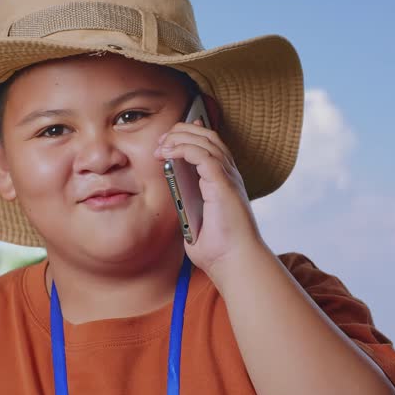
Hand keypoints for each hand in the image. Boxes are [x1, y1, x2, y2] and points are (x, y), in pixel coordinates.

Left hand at [153, 117, 268, 274]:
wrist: (233, 261)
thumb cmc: (218, 248)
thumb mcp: (194, 220)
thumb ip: (187, 205)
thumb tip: (175, 196)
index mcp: (223, 181)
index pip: (210, 145)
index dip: (190, 134)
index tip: (167, 139)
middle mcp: (229, 175)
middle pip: (208, 136)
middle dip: (181, 132)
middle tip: (160, 142)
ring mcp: (228, 178)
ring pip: (206, 141)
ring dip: (180, 138)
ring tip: (162, 145)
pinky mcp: (223, 184)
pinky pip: (203, 155)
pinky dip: (185, 149)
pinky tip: (170, 153)